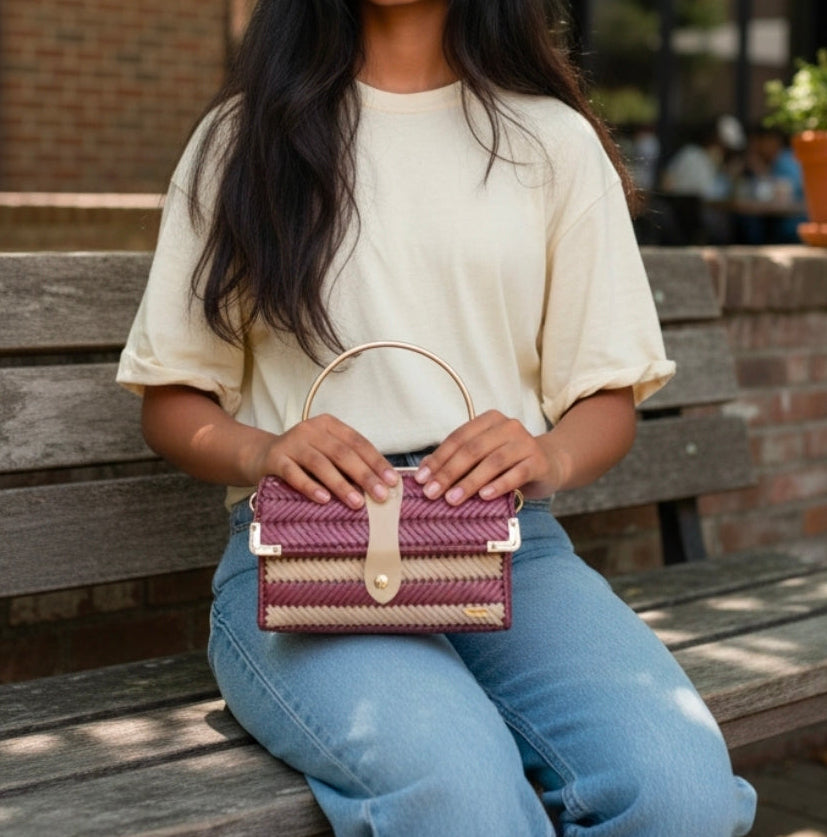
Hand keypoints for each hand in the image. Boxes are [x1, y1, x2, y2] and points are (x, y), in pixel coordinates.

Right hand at [255, 414, 397, 509]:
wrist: (262, 455)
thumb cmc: (303, 458)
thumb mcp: (326, 451)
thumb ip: (348, 462)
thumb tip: (381, 484)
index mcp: (329, 425)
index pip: (358, 442)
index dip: (376, 462)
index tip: (392, 481)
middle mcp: (311, 430)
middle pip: (342, 453)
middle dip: (364, 475)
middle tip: (380, 496)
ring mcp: (292, 443)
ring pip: (320, 464)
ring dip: (341, 484)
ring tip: (357, 503)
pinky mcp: (276, 459)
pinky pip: (294, 474)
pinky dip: (310, 487)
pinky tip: (324, 499)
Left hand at [413, 410, 561, 505]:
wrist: (550, 463)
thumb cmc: (509, 462)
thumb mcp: (483, 457)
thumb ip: (458, 460)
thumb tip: (424, 474)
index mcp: (489, 420)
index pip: (458, 438)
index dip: (438, 458)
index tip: (421, 479)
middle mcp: (508, 426)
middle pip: (472, 449)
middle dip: (449, 472)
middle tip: (432, 493)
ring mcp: (525, 443)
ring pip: (493, 462)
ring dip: (470, 482)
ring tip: (452, 499)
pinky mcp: (538, 462)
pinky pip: (516, 473)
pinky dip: (499, 485)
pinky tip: (485, 496)